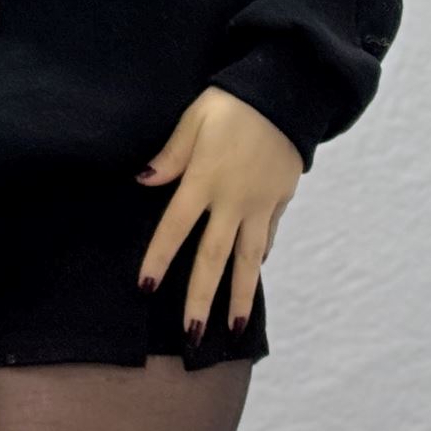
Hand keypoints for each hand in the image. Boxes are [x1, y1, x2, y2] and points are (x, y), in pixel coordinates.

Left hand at [133, 87, 300, 346]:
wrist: (287, 95)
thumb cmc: (232, 103)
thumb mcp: (194, 119)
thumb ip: (171, 154)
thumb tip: (143, 180)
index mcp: (204, 181)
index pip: (175, 228)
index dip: (160, 258)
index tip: (146, 288)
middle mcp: (232, 201)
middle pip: (213, 258)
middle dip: (201, 298)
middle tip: (193, 335)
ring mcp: (259, 205)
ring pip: (247, 259)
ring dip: (239, 295)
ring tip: (233, 328)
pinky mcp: (280, 201)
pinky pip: (266, 236)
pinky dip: (259, 258)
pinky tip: (254, 272)